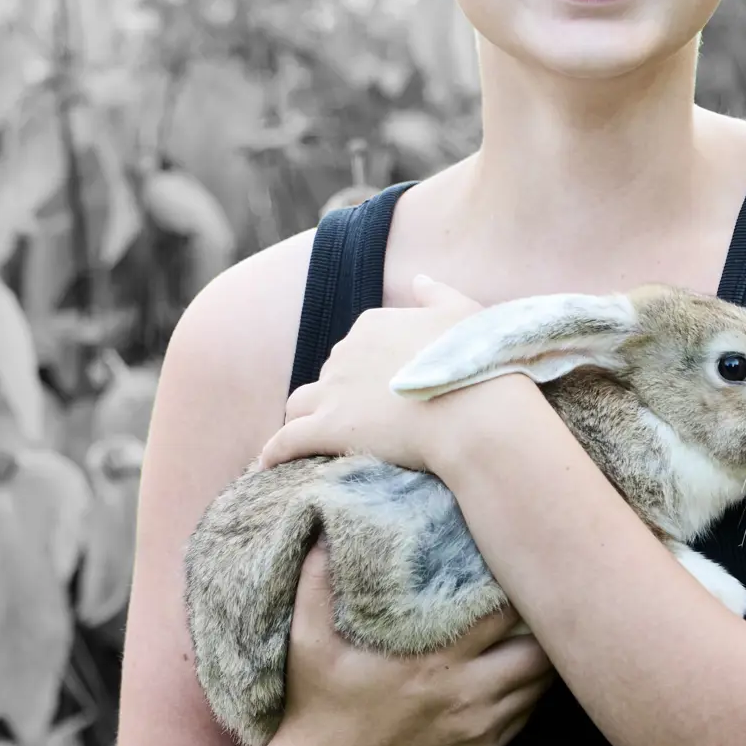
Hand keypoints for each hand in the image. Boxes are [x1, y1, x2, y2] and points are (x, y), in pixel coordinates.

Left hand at [259, 275, 485, 473]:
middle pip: (328, 375)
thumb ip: (436, 293)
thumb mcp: (464, 313)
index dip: (366, 370)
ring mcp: (333, 391)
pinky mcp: (326, 429)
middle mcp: (345, 352)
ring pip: (299, 404)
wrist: (476, 413)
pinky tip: (267, 466)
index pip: (355, 346)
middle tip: (360, 422)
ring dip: (302, 419)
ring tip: (309, 440)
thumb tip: (418, 279)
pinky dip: (273, 453)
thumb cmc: (478, 364)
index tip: (383, 390)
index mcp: (373, 323)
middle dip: (338, 395)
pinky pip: (285, 442)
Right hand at [268, 540, 553, 745]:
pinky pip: (526, 716)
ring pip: (539, 686)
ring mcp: (478, 729)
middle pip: (539, 653)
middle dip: (544, 624)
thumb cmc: (318, 702)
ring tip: (538, 627)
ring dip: (542, 657)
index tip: (515, 564)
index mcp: (433, 662)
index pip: (502, 616)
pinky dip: (529, 691)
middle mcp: (466, 697)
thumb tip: (322, 526)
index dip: (516, 589)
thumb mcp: (308, 640)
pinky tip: (519, 669)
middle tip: (541, 596)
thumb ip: (317, 581)